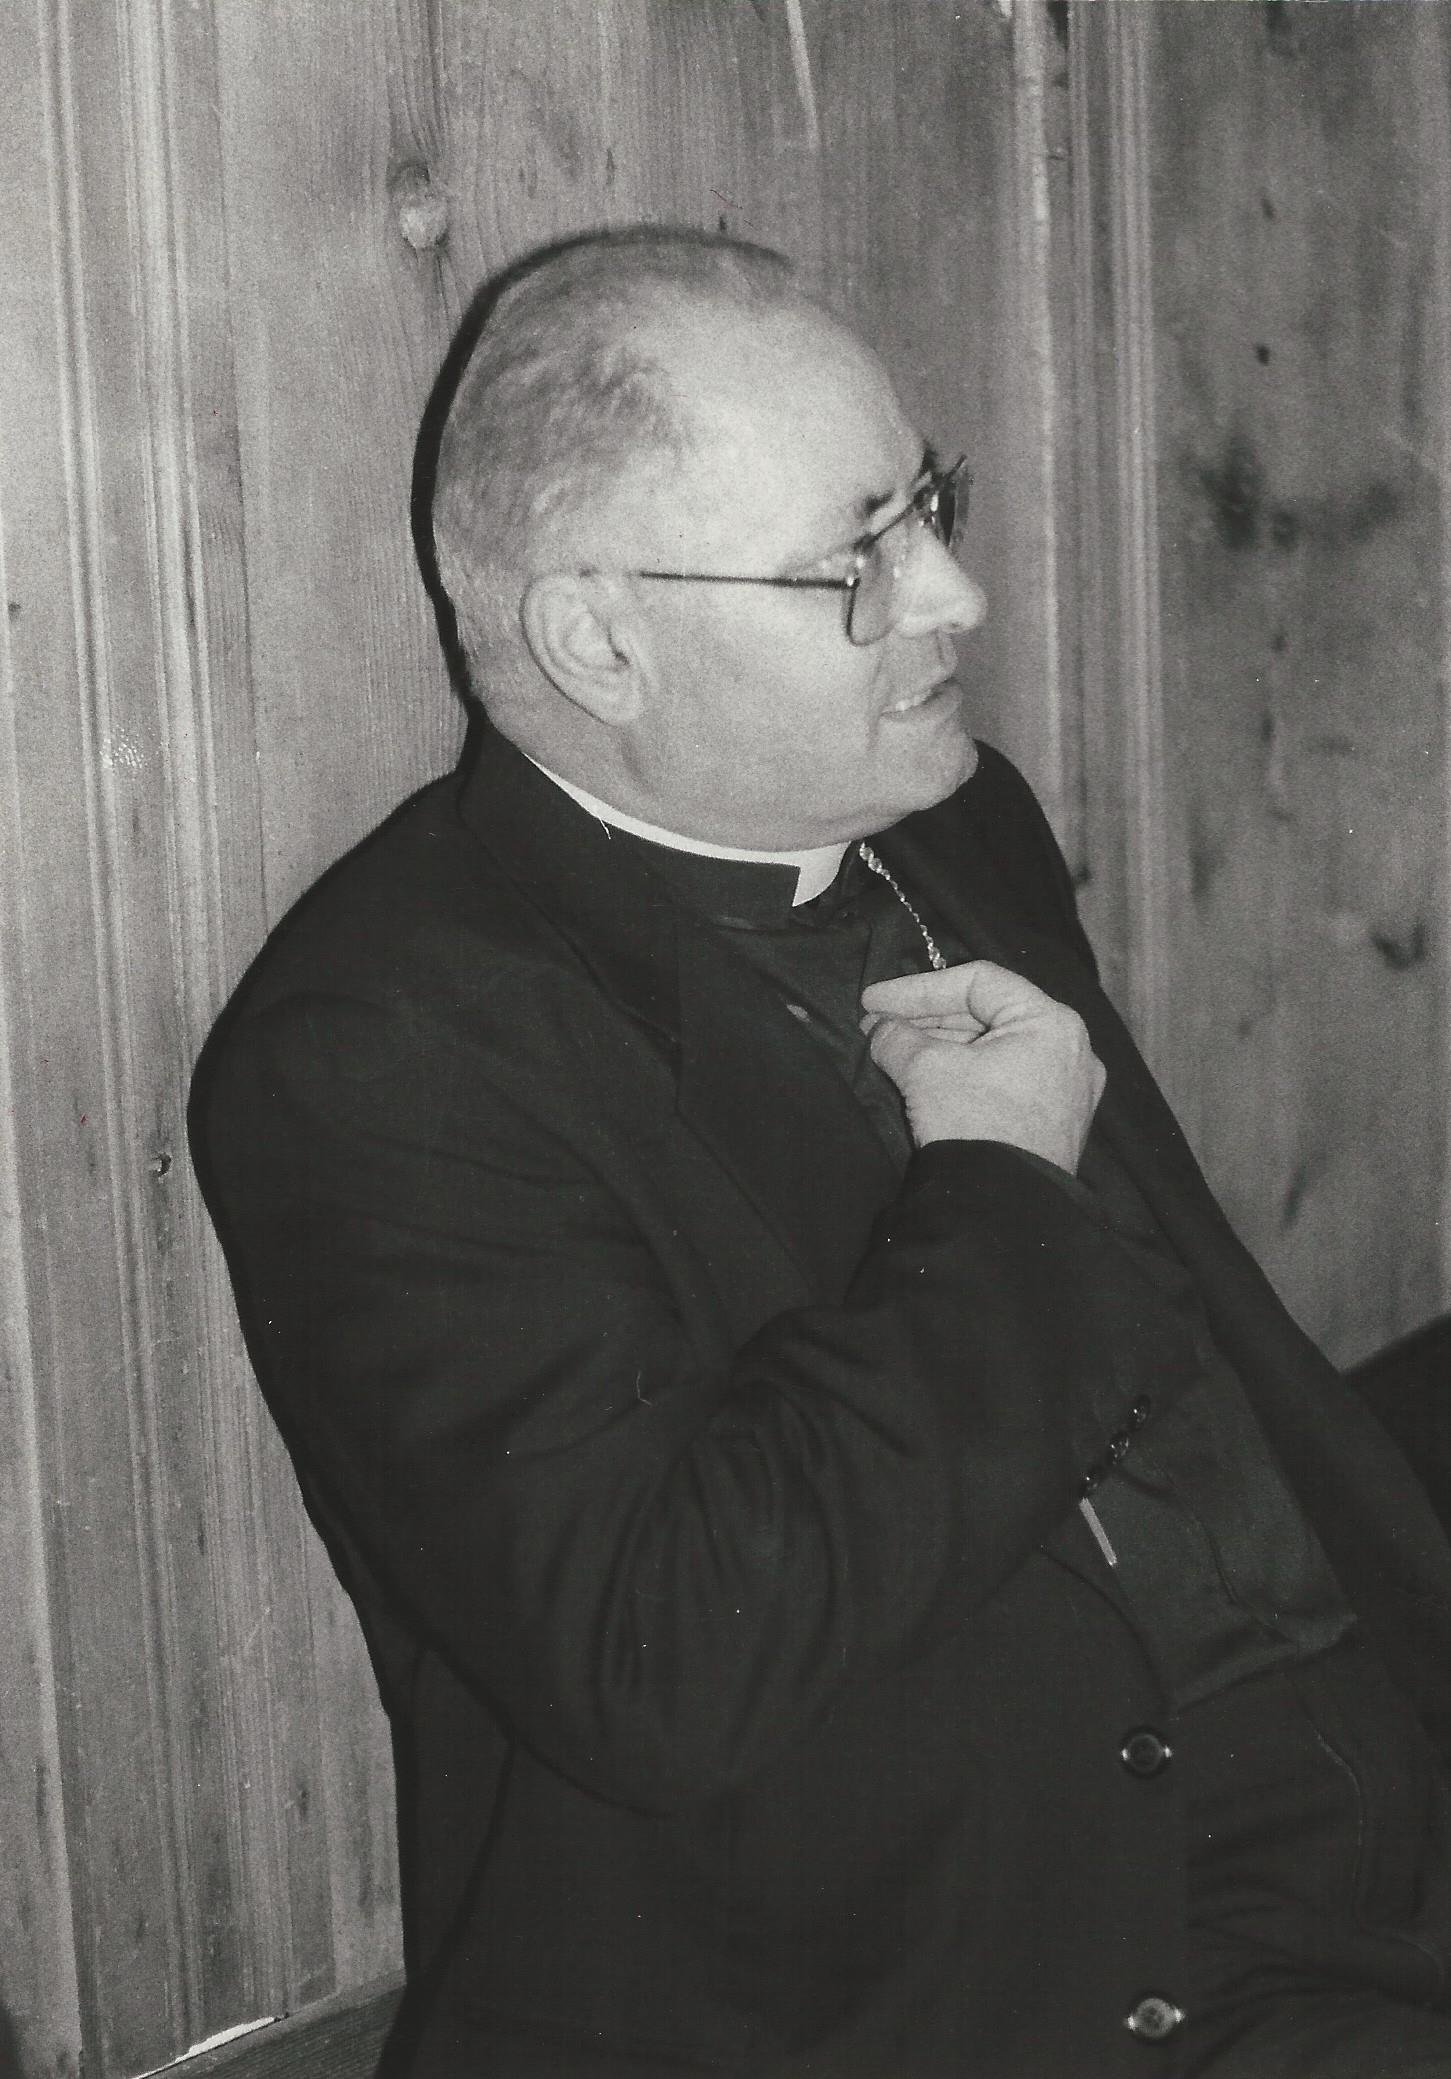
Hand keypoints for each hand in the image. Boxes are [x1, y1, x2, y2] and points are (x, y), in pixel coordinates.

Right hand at [861, 962, 1105, 1172]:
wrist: (1001, 1210)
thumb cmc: (974, 1125)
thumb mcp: (925, 1071)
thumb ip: (897, 1038)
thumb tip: (880, 1030)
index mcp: (1052, 1023)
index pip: (978, 982)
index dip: (918, 987)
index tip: (874, 1001)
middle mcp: (1072, 1050)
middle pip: (988, 1014)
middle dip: (927, 1019)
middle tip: (877, 1026)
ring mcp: (1068, 1088)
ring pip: (995, 1049)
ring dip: (941, 1047)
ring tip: (892, 1052)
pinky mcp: (1055, 1122)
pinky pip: (1006, 1079)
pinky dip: (965, 1073)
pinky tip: (925, 1079)